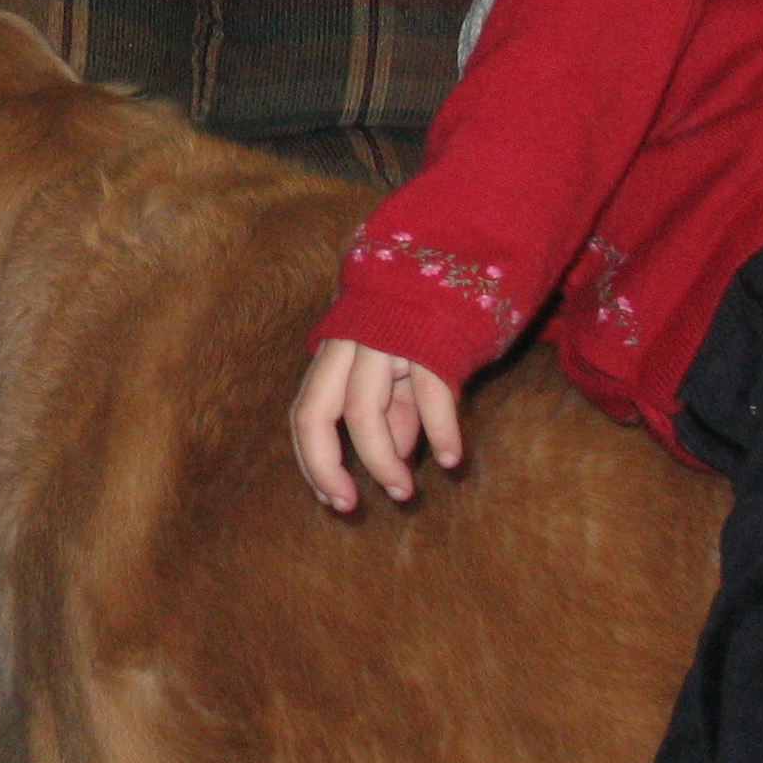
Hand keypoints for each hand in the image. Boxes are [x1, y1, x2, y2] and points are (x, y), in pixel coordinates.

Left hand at [290, 337, 463, 512]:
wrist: (456, 255)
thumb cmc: (420, 322)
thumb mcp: (396, 367)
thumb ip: (392, 410)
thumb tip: (394, 459)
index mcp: (333, 354)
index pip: (305, 414)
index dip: (313, 460)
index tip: (335, 501)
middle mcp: (347, 347)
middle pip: (317, 412)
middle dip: (326, 466)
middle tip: (350, 507)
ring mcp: (383, 341)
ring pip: (363, 410)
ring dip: (381, 460)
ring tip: (403, 492)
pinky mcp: (428, 339)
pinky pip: (428, 393)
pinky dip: (439, 432)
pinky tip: (451, 460)